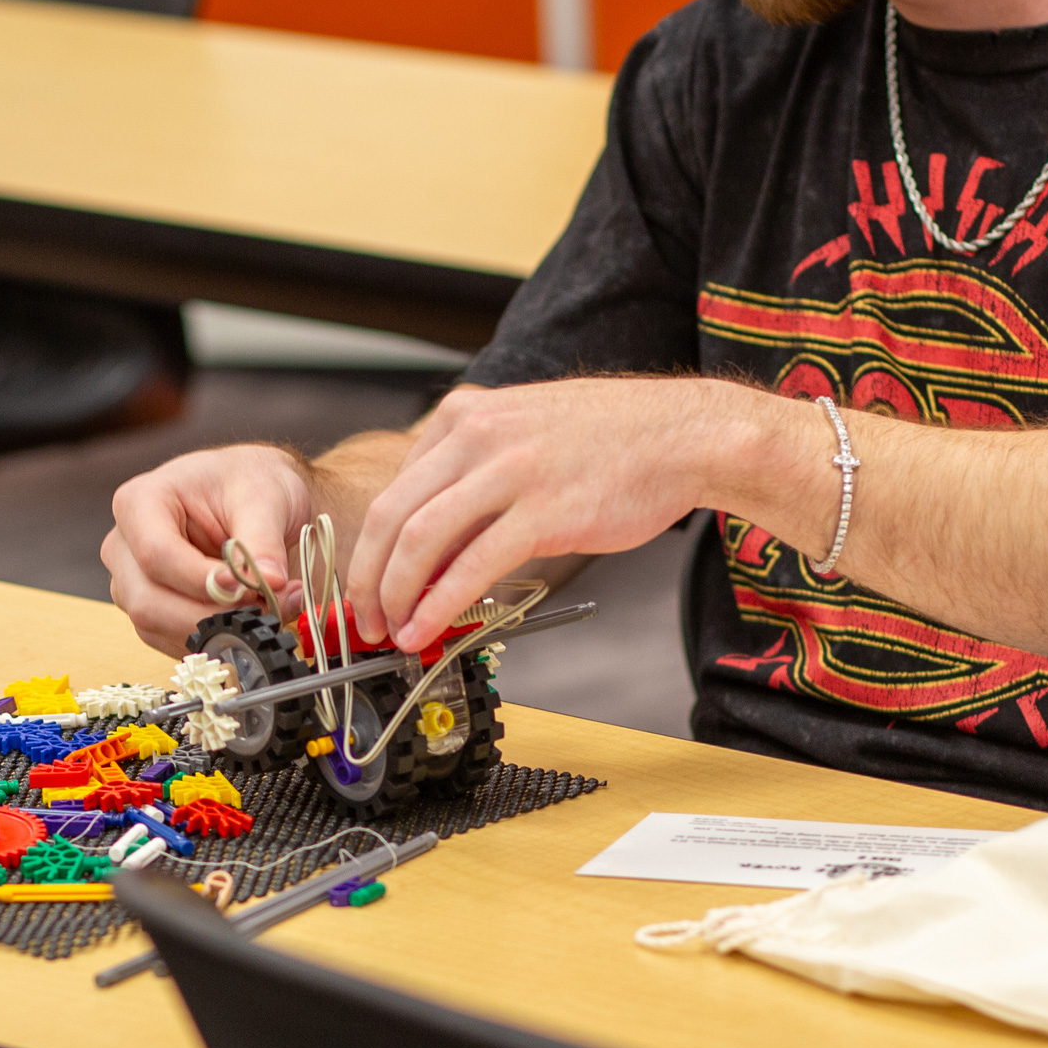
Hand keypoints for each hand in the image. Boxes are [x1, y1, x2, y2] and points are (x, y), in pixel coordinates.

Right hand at [102, 444, 317, 653]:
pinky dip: (216, 639)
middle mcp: (124, 546)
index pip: (156, 554)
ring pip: (158, 628)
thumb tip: (270, 583)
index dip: (201, 581)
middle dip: (210, 615)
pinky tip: (252, 619)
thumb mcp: (264, 499)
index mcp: (140, 502)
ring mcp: (132, 583)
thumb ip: (263, 542)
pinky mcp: (151, 611)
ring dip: (217, 631)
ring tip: (272, 610)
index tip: (248, 589)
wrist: (254, 497)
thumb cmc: (247, 483)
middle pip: (148, 601)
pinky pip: (173, 640)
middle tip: (268, 607)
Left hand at [346, 378, 769, 647]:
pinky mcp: (543, 513)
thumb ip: (474, 475)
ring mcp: (509, 472)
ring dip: (395, 597)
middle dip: (366, 578)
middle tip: (364, 618)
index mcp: (464, 415)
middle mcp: (476, 436)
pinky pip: (471, 567)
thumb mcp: (522, 433)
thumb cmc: (612, 440)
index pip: (396, 488)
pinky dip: (438, 606)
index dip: (373, 547)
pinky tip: (427, 629)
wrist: (683, 434)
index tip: (371, 584)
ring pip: (420, 542)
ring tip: (392, 632)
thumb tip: (436, 545)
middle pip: (392, 516)